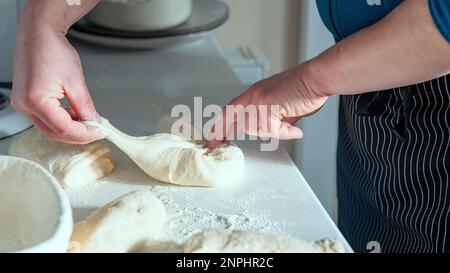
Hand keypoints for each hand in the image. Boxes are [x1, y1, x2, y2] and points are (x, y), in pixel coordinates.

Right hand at [11, 23, 102, 143]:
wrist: (38, 34)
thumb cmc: (52, 50)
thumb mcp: (75, 81)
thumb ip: (84, 106)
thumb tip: (93, 122)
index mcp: (35, 100)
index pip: (64, 128)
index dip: (84, 133)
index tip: (100, 132)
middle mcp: (25, 105)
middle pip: (55, 133)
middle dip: (78, 135)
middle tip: (97, 130)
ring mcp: (22, 104)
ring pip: (49, 129)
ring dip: (70, 129)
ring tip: (88, 122)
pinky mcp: (25, 101)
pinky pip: (44, 119)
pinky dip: (61, 121)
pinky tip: (74, 115)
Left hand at [208, 64, 327, 148]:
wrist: (316, 78)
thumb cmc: (305, 90)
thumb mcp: (282, 107)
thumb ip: (273, 118)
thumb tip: (273, 130)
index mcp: (255, 93)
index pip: (230, 109)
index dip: (219, 123)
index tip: (213, 136)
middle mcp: (253, 95)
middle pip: (231, 118)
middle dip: (219, 132)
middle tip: (213, 144)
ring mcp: (259, 100)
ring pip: (254, 127)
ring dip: (273, 130)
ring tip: (288, 122)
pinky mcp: (267, 106)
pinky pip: (271, 129)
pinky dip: (285, 131)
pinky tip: (294, 127)